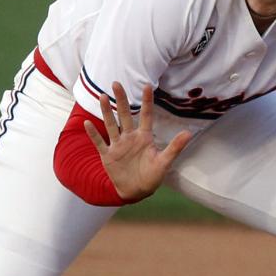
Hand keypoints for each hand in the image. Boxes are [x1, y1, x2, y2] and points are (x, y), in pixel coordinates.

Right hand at [84, 82, 192, 201]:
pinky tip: (87, 123)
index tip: (147, 86)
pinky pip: (99, 142)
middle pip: (125, 115)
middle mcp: (130, 137)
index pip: (145, 116)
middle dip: (121, 100)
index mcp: (144, 137)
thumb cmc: (151, 176)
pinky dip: (93, 134)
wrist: (136, 191)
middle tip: (117, 83)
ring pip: (111, 125)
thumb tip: (189, 133)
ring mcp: (118, 145)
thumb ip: (175, 147)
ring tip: (103, 97)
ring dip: (107, 112)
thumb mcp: (164, 162)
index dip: (146, 101)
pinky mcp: (108, 155)